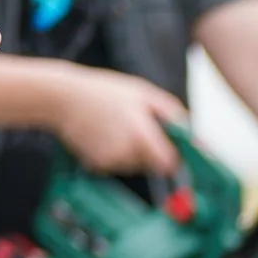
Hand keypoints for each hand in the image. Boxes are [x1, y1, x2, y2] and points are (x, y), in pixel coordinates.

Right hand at [52, 65, 186, 175]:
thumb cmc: (104, 91)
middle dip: (151, 150)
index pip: (170, 163)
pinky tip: (103, 134)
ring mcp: (111, 161)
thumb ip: (173, 114)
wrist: (62, 98)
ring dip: (132, 151)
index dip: (172, 156)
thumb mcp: (144, 93)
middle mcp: (127, 152)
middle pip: (153, 164)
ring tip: (116, 126)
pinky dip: (115, 153)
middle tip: (135, 125)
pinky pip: (117, 164)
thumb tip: (194, 135)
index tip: (169, 146)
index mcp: (142, 135)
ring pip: (135, 164)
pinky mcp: (98, 165)